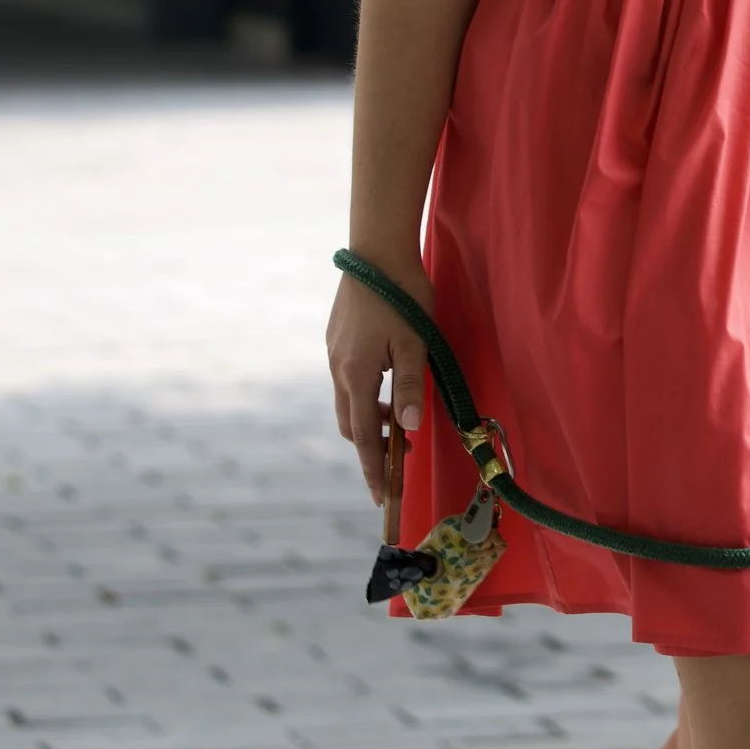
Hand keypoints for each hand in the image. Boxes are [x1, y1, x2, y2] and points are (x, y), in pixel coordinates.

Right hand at [327, 251, 430, 511]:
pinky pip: (346, 381)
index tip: (382, 499)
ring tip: (401, 421)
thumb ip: (411, 386)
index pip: (365, 437)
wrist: (376, 250)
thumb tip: (408, 427)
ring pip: (348, 403)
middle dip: (373, 450)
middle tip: (401, 462)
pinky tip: (386, 385)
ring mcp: (332, 354)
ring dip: (371, 420)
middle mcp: (338, 368)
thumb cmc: (403, 295)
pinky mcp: (335, 340)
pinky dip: (365, 396)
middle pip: (352, 426)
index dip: (374, 470)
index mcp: (356, 374)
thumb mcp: (416, 343)